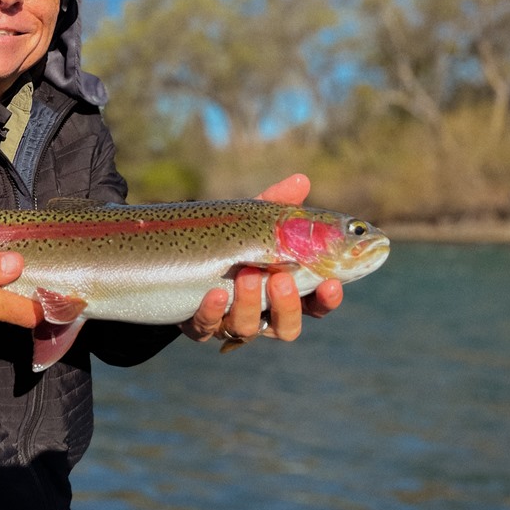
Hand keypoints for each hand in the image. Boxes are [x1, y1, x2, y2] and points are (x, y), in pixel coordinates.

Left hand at [179, 174, 343, 344]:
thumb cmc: (228, 241)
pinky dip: (212, 313)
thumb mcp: (251, 221)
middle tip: (281, 279)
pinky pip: (205, 328)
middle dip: (287, 306)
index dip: (327, 299)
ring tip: (247, 274)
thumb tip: (300, 181)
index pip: (316, 305)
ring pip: (248, 328)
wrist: (178, 257)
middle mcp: (261, 315)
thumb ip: (276, 206)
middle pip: (287, 328)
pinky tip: (215, 294)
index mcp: (284, 293)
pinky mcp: (199, 326)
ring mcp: (230, 322)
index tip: (331, 283)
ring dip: (250, 303)